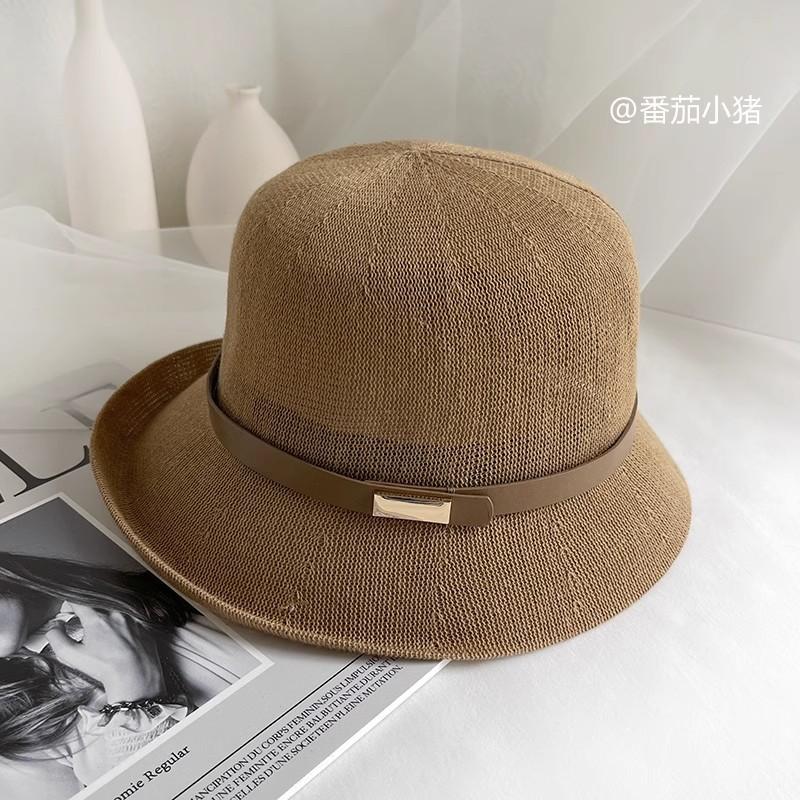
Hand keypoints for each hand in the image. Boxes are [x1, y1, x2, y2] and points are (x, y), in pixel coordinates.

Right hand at [46, 603, 166, 702]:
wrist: (136, 675)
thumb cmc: (105, 667)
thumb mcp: (72, 655)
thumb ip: (57, 638)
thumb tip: (55, 627)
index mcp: (97, 618)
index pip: (79, 602)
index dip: (69, 605)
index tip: (66, 612)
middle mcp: (116, 614)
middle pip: (97, 604)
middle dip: (86, 610)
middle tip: (80, 620)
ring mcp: (132, 618)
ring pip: (114, 610)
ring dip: (104, 616)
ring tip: (99, 631)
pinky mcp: (143, 625)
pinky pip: (130, 618)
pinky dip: (121, 624)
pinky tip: (117, 637)